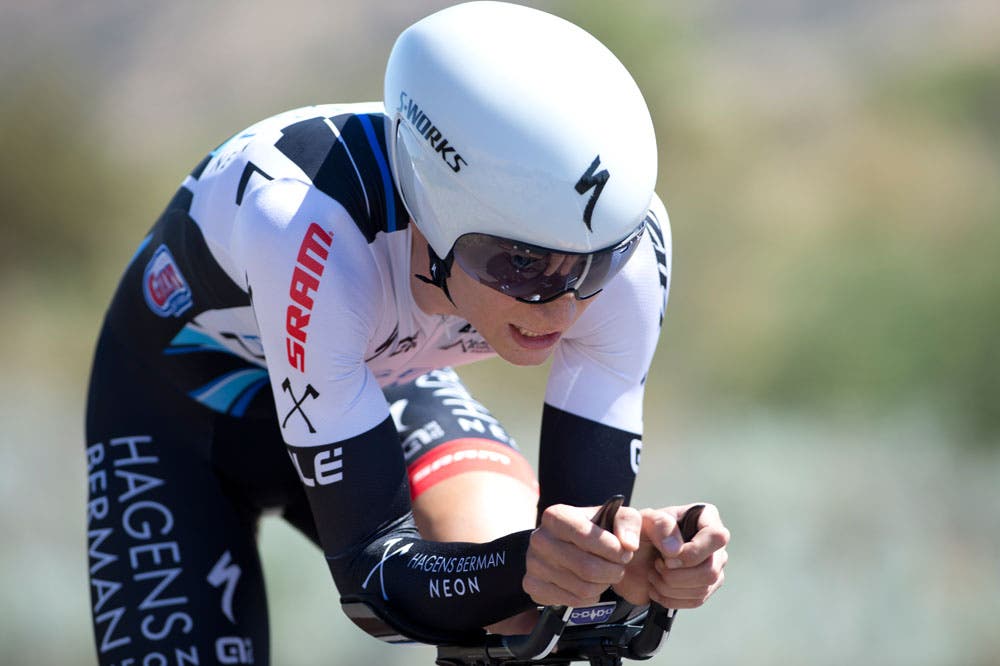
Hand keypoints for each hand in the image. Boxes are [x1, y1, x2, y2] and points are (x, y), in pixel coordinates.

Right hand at [523, 503, 640, 606]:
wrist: (567, 545)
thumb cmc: (594, 529)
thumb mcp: (615, 516)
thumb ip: (627, 522)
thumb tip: (628, 545)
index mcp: (555, 516)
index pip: (587, 537)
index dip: (613, 550)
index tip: (624, 553)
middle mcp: (539, 539)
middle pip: (587, 568)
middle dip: (613, 571)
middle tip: (618, 568)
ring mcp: (533, 563)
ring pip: (582, 588)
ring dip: (602, 585)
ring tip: (604, 575)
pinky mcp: (533, 586)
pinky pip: (572, 601)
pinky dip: (588, 597)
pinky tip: (589, 584)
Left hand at [613, 503, 728, 608]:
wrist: (631, 557)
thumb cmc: (640, 532)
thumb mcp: (644, 520)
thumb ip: (659, 525)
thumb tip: (676, 550)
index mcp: (706, 517)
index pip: (717, 537)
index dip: (692, 552)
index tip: (667, 556)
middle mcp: (715, 543)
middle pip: (711, 570)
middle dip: (676, 575)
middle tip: (656, 565)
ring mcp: (713, 566)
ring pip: (703, 588)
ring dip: (670, 587)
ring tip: (653, 574)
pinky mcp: (705, 586)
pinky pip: (696, 601)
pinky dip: (671, 598)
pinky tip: (656, 588)